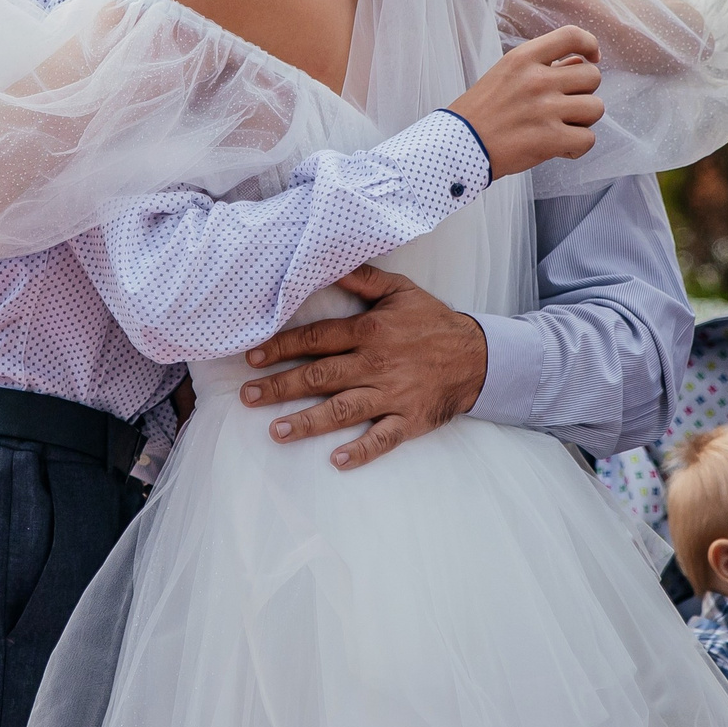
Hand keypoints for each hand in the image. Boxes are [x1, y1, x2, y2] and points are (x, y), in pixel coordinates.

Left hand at [240, 265, 485, 468]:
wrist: (478, 356)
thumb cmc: (433, 322)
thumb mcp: (400, 290)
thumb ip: (363, 279)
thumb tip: (328, 265)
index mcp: (370, 331)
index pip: (317, 339)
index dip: (282, 347)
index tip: (253, 357)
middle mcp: (375, 364)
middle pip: (320, 376)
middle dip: (281, 386)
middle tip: (248, 396)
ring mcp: (392, 395)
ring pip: (343, 410)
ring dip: (308, 421)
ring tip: (276, 431)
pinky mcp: (409, 420)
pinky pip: (383, 438)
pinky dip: (361, 451)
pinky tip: (337, 461)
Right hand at [446, 25, 603, 179]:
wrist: (457, 146)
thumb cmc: (481, 112)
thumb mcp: (506, 74)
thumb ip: (544, 66)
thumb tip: (581, 61)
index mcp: (523, 58)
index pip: (571, 36)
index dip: (589, 44)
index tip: (591, 57)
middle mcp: (537, 79)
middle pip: (592, 76)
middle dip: (584, 92)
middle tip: (563, 105)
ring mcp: (545, 109)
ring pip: (596, 108)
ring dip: (583, 121)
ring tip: (561, 127)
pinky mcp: (549, 139)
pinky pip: (588, 139)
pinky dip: (577, 146)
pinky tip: (560, 147)